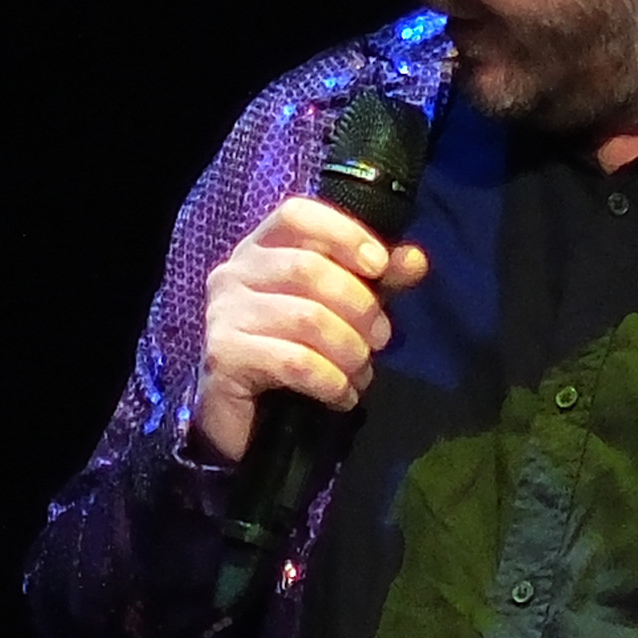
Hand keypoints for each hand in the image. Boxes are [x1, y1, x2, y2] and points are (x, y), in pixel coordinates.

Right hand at [189, 190, 432, 465]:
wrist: (249, 423)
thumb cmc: (294, 352)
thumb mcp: (343, 309)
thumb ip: (377, 281)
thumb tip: (414, 260)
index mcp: (261, 249)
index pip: (296, 214)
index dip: (343, 233)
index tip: (380, 266)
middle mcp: (234, 272)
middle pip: (307, 268)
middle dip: (359, 306)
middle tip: (381, 339)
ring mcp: (223, 313)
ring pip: (305, 318)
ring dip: (349, 349)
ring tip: (361, 372)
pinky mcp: (223, 355)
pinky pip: (293, 361)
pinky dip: (330, 381)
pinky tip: (342, 396)